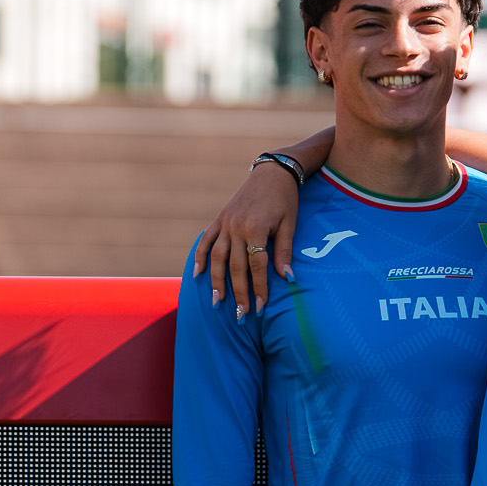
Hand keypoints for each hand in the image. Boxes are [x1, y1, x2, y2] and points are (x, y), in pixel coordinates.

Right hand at [192, 167, 298, 320]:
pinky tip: (196, 275)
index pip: (257, 266)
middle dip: (238, 293)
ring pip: (218, 258)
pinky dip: (200, 257)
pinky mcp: (220, 219)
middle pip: (236, 267)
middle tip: (240, 315)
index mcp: (256, 228)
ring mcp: (226, 223)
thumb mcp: (290, 223)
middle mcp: (237, 227)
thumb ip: (285, 251)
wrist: (272, 171)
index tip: (260, 308)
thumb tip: (287, 278)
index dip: (259, 288)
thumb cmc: (285, 199)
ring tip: (217, 302)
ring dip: (216, 281)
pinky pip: (206, 241)